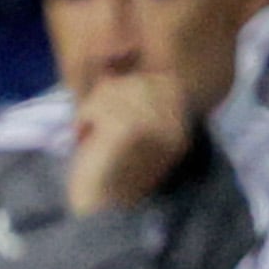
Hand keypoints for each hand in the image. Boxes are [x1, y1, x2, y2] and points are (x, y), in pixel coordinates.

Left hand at [69, 69, 195, 214]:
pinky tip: (86, 137)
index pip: (160, 79)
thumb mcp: (131, 128)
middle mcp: (176, 127)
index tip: (113, 115)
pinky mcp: (129, 134)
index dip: (129, 87)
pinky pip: (100, 105)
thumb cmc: (110, 167)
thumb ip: (135, 98)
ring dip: (94, 108)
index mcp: (182, 127)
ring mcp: (156, 131)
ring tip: (94, 134)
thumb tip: (121, 57)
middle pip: (136, 79)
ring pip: (115, 89)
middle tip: (98, 127)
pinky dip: (85, 117)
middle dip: (108, 97)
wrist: (102, 212)